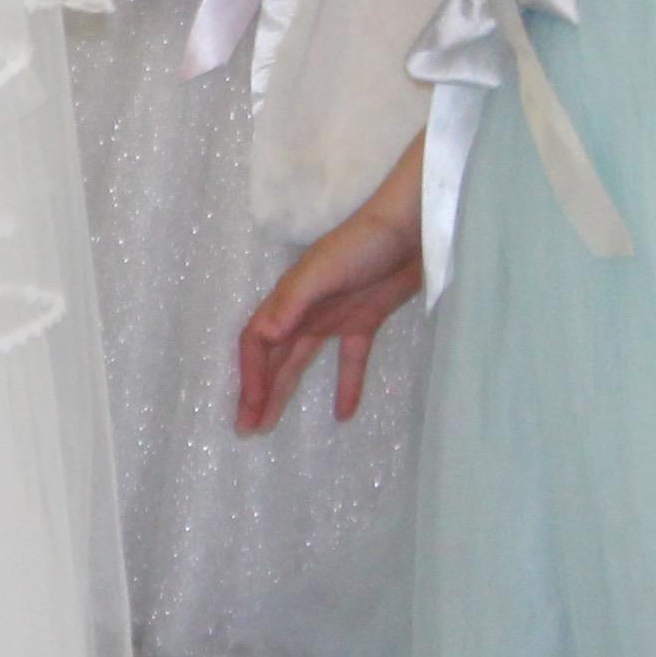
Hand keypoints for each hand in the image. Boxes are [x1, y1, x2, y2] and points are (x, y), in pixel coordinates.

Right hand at [235, 190, 424, 431]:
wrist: (409, 229)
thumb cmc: (361, 246)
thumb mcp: (321, 272)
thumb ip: (291, 302)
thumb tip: (262, 337)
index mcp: (288, 299)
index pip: (257, 343)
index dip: (250, 376)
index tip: (250, 408)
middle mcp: (303, 311)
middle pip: (273, 357)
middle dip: (258, 391)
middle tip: (246, 427)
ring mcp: (332, 317)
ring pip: (300, 361)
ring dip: (285, 390)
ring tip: (272, 424)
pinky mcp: (363, 321)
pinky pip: (349, 360)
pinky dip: (345, 386)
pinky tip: (343, 414)